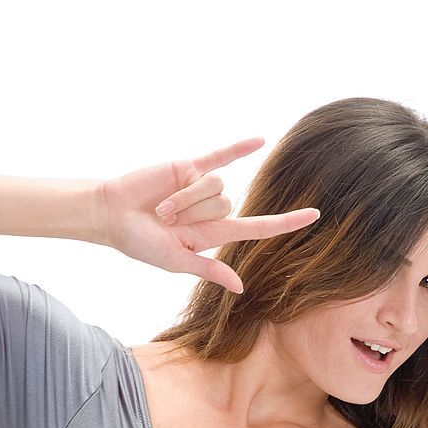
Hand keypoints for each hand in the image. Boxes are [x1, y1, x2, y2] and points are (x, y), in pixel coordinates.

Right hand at [97, 137, 319, 293]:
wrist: (111, 215)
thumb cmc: (140, 243)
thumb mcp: (176, 261)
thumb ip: (208, 270)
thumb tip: (241, 288)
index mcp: (213, 235)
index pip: (259, 227)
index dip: (287, 222)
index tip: (316, 215)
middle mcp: (212, 210)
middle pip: (228, 204)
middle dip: (195, 212)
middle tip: (165, 221)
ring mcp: (202, 186)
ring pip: (216, 186)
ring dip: (186, 197)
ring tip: (161, 206)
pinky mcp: (189, 166)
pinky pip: (220, 156)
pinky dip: (239, 148)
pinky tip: (261, 140)